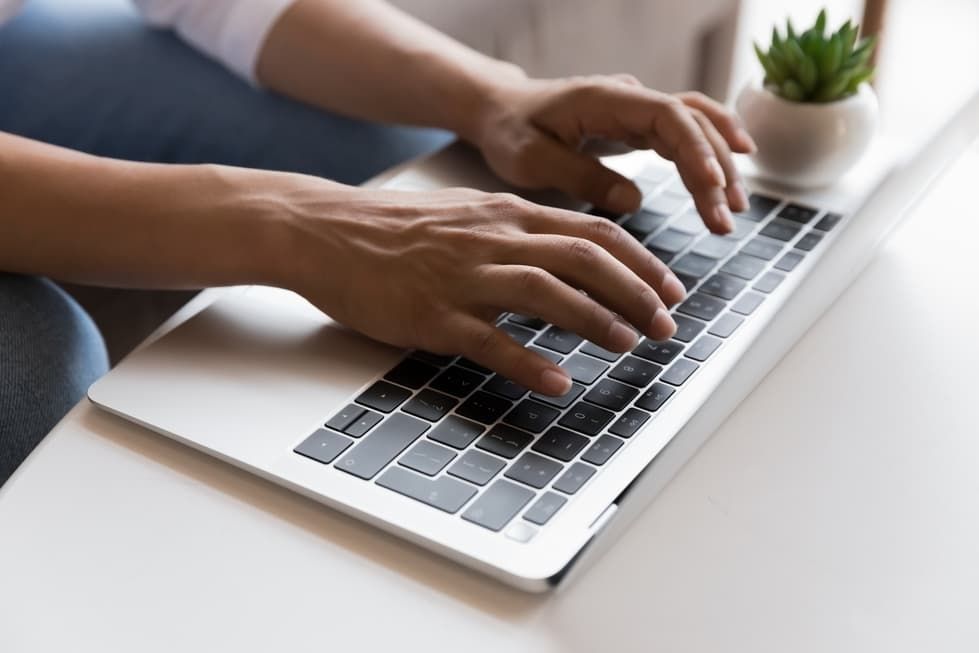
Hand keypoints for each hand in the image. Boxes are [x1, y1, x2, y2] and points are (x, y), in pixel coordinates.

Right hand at [279, 183, 687, 395]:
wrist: (327, 232)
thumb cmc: (398, 228)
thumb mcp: (469, 213)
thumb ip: (520, 229)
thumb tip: (572, 251)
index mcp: (507, 214)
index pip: (594, 231)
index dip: (642, 262)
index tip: (671, 288)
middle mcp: (493, 239)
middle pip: (585, 258)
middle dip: (636, 292)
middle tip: (664, 326)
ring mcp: (463, 277)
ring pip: (547, 293)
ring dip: (596, 320)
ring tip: (628, 345)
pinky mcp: (433, 315)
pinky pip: (490, 341)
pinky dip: (529, 363)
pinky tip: (557, 382)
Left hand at [468, 75, 756, 232]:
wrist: (501, 109)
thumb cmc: (511, 131)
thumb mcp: (531, 159)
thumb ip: (579, 176)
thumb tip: (633, 200)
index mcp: (603, 99)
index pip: (667, 116)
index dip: (696, 150)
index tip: (713, 187)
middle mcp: (629, 97)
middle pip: (690, 124)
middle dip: (714, 170)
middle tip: (724, 221)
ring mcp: (638, 108)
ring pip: (695, 127)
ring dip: (720, 165)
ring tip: (735, 211)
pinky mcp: (639, 124)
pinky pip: (686, 132)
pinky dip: (711, 151)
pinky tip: (733, 174)